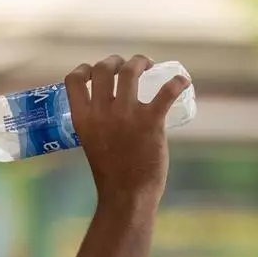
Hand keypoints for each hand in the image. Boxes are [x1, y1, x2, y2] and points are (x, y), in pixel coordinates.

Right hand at [64, 55, 190, 208]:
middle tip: (128, 66)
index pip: (74, 80)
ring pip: (131, 71)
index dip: (84, 69)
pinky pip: (167, 91)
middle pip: (103, 69)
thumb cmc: (112, 175)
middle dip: (115, 60)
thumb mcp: (92, 143)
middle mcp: (101, 112)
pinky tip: (184, 80)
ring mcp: (126, 114)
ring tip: (149, 65)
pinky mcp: (150, 121)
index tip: (94, 70)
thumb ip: (98, 125)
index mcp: (83, 118)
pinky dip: (178, 81)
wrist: (127, 196)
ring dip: (140, 62)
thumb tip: (112, 111)